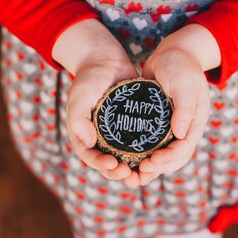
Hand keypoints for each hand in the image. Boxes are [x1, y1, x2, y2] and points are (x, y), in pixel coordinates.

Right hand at [53, 19, 141, 186]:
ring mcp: (118, 135)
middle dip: (121, 174)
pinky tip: (158, 156)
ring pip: (127, 158)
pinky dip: (148, 153)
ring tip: (146, 174)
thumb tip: (89, 142)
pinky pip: (141, 144)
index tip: (115, 166)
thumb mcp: (79, 97)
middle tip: (133, 177)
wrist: (106, 59)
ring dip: (136, 169)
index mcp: (85, 136)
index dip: (102, 166)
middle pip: (110, 164)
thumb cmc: (88, 78)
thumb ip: (78, 119)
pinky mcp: (134, 127)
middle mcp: (101, 140)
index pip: (92, 158)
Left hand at [137, 24, 220, 184]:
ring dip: (151, 166)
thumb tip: (181, 135)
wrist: (172, 51)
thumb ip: (185, 108)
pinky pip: (151, 143)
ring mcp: (171, 127)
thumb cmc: (181, 64)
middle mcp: (185, 128)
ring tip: (134, 174)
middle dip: (159, 168)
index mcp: (196, 122)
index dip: (169, 159)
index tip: (152, 162)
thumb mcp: (184, 83)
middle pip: (175, 157)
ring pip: (163, 154)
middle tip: (140, 173)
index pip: (184, 148)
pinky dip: (142, 153)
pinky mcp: (157, 123)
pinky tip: (128, 158)